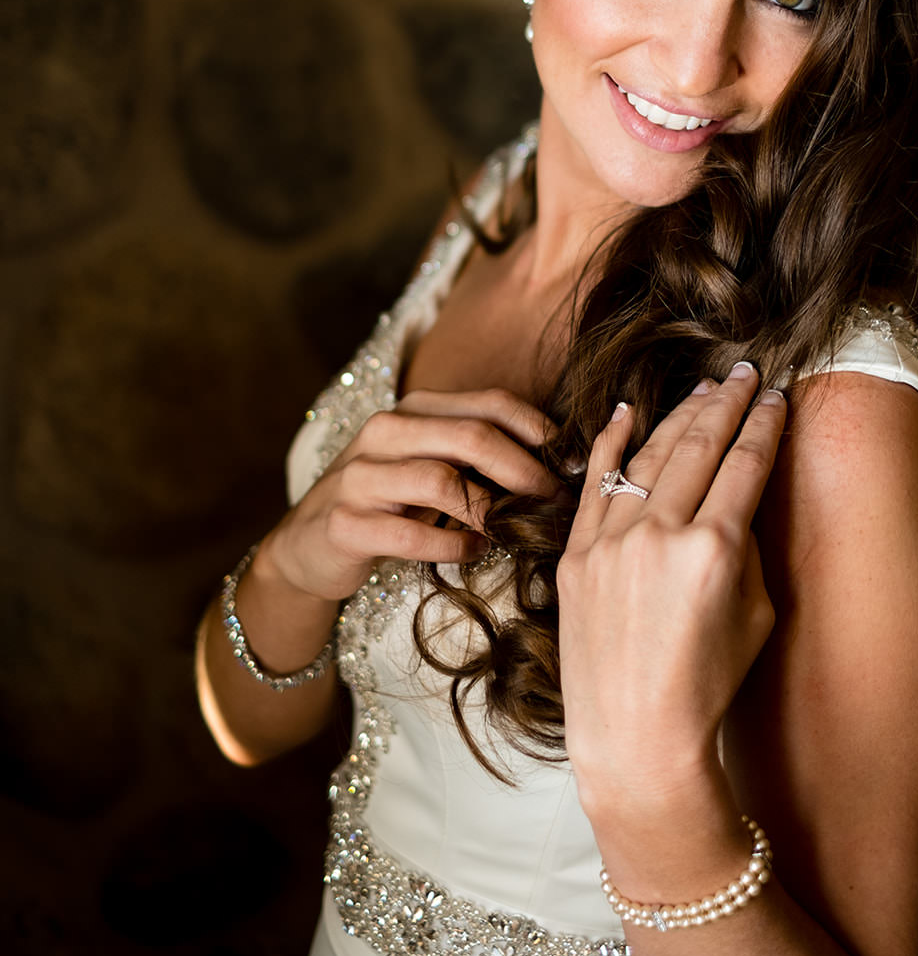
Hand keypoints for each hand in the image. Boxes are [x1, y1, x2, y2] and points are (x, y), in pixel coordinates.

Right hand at [259, 388, 558, 603]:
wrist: (307, 548)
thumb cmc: (388, 505)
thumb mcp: (430, 466)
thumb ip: (477, 455)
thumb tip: (559, 461)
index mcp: (413, 410)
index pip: (490, 403)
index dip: (539, 430)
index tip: (573, 462)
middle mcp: (384, 432)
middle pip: (473, 436)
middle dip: (526, 470)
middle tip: (555, 501)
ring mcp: (359, 476)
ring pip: (442, 480)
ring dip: (489, 511)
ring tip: (512, 531)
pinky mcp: (345, 523)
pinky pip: (412, 533)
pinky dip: (452, 544)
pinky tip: (471, 552)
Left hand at [557, 364, 784, 822]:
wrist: (636, 738)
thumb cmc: (708, 686)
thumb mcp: (755, 614)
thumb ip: (747, 545)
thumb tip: (735, 495)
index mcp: (716, 550)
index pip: (745, 465)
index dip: (765, 426)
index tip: (777, 397)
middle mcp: (660, 535)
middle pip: (700, 446)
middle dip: (728, 403)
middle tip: (746, 372)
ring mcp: (611, 542)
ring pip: (649, 456)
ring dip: (680, 416)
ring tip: (704, 388)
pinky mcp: (574, 556)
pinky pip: (594, 484)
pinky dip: (610, 444)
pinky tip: (629, 411)